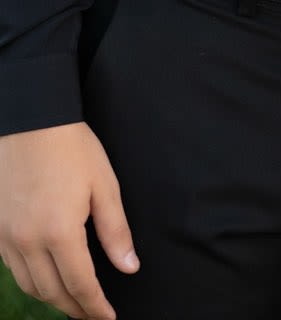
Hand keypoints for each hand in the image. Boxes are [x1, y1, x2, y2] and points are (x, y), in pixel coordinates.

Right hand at [0, 122, 138, 319]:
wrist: (31, 120)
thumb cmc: (72, 148)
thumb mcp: (104, 185)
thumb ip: (116, 231)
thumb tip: (129, 267)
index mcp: (60, 232)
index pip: (80, 285)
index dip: (95, 307)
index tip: (108, 318)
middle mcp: (28, 241)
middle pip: (52, 292)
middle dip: (75, 308)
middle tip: (93, 314)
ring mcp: (8, 238)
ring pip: (30, 285)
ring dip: (52, 298)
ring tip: (73, 301)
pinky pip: (13, 269)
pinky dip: (32, 280)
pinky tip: (46, 277)